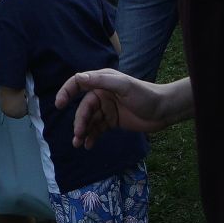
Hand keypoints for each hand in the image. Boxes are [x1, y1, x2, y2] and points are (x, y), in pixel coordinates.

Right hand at [55, 69, 169, 146]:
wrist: (164, 111)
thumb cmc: (145, 95)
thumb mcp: (124, 86)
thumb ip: (101, 81)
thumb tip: (78, 77)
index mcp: (102, 82)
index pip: (78, 84)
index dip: (66, 92)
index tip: (58, 105)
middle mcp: (101, 94)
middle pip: (83, 108)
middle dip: (79, 122)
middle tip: (77, 135)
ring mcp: (106, 109)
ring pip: (89, 120)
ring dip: (82, 131)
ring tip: (78, 144)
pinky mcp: (112, 122)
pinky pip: (97, 129)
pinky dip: (91, 137)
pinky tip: (88, 146)